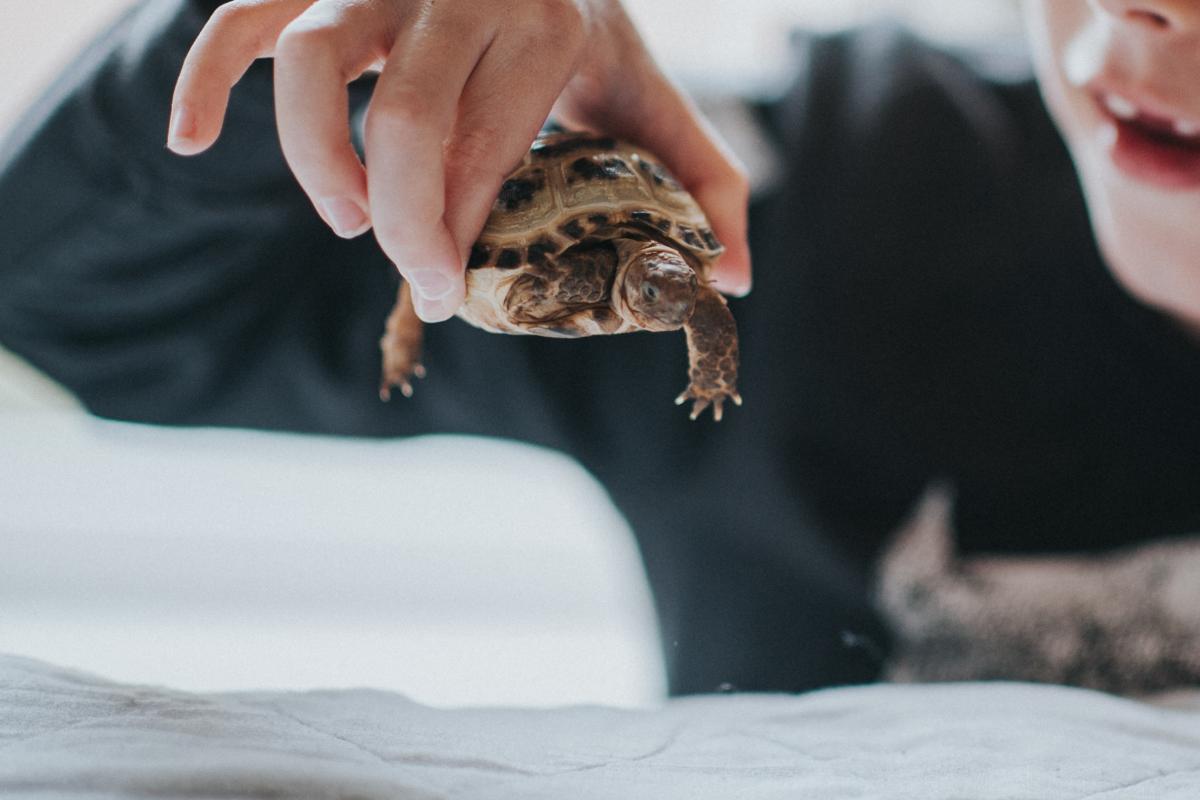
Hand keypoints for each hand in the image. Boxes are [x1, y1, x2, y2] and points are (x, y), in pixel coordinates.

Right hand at [169, 0, 751, 321]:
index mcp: (547, 23)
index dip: (455, 235)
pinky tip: (185, 141)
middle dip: (400, 223)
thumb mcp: (652, 96)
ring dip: (313, 159)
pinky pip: (239, 16)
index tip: (448, 292)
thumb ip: (706, 180)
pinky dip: (204, 76)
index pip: (484, 149)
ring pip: (313, 62)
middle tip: (416, 279)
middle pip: (405, 120)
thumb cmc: (584, 28)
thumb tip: (732, 275)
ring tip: (344, 220)